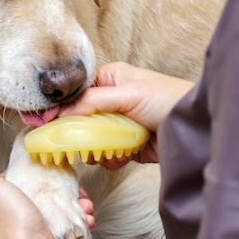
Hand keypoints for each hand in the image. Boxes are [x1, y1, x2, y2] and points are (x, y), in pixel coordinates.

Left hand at [0, 160, 101, 238]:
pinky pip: (69, 224)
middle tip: (72, 187)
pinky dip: (80, 219)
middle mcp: (13, 217)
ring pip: (59, 208)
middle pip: (40, 193)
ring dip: (74, 203)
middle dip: (59, 188)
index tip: (44, 169)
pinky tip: (85, 218)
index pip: (14, 181)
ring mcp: (34, 230)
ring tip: (82, 203)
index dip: (30, 173)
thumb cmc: (11, 225)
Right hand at [59, 62, 193, 165]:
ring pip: (92, 140)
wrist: (193, 129)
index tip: (45, 122)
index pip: (77, 94)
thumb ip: (93, 101)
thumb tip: (63, 112)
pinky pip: (107, 154)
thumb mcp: (128, 94)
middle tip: (73, 143)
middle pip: (81, 119)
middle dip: (78, 133)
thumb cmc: (168, 99)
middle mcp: (113, 101)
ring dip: (96, 148)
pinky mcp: (127, 145)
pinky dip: (110, 158)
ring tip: (105, 150)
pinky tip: (122, 156)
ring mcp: (119, 124)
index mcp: (111, 80)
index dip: (61, 108)